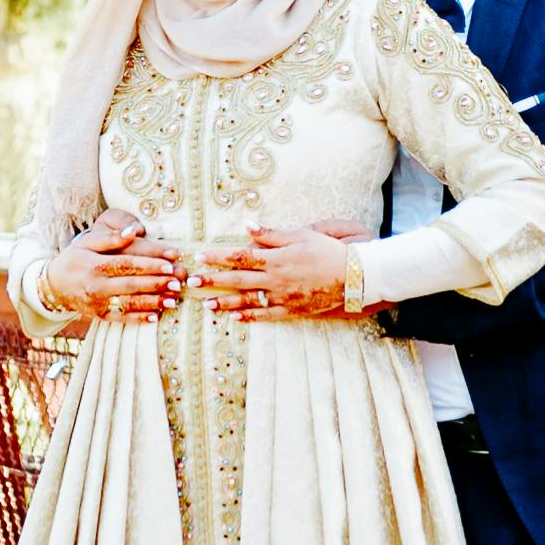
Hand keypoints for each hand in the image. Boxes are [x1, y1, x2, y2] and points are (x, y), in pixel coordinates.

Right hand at [44, 210, 184, 322]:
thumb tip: (134, 231)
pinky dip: (139, 319)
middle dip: (156, 283)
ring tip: (172, 300)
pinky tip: (155, 316)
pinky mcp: (100, 315)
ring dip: (152, 302)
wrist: (53, 286)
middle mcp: (97, 286)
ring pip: (129, 304)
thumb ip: (110, 238)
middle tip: (178, 281)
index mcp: (95, 265)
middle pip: (131, 284)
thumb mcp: (87, 242)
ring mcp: (98, 303)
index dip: (149, 264)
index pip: (127, 263)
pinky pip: (121, 318)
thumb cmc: (75, 259)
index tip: (170, 262)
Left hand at [194, 224, 373, 318]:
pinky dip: (250, 317)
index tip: (200, 256)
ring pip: (248, 301)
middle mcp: (275, 279)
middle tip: (191, 282)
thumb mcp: (300, 235)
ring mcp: (282, 297)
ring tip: (207, 304)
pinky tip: (235, 318)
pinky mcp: (292, 310)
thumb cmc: (327, 251)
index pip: (240, 257)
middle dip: (213, 280)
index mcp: (275, 258)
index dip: (218, 257)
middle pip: (238, 280)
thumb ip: (271, 234)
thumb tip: (247, 227)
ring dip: (226, 302)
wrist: (352, 276)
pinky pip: (267, 315)